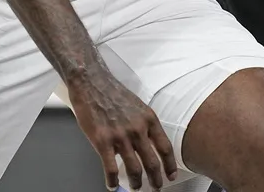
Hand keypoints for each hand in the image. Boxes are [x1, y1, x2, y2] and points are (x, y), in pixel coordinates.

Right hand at [68, 69, 177, 190]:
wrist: (92, 83)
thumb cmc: (114, 94)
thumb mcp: (138, 107)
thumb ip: (144, 125)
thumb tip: (148, 145)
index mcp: (149, 120)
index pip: (165, 148)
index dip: (169, 165)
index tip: (171, 176)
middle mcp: (138, 129)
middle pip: (152, 162)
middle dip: (156, 180)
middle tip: (156, 188)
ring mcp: (121, 136)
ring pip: (134, 169)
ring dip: (136, 183)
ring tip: (136, 188)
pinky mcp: (103, 141)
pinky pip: (111, 169)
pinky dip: (113, 181)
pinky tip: (112, 186)